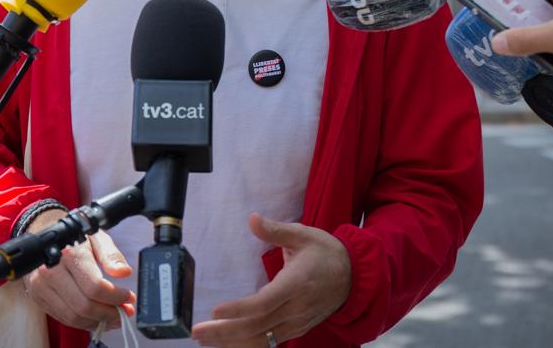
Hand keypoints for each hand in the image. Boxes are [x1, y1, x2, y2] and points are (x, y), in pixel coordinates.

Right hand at [19, 209, 135, 330]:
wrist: (44, 238)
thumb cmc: (74, 238)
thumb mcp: (96, 237)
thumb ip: (111, 254)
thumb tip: (123, 272)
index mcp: (69, 254)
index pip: (95, 287)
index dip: (115, 297)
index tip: (129, 298)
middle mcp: (51, 272)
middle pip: (84, 306)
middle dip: (109, 314)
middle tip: (124, 311)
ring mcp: (42, 286)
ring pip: (73, 317)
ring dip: (97, 322)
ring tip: (113, 317)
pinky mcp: (38, 297)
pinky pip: (63, 318)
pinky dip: (83, 323)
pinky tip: (97, 318)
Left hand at [191, 213, 350, 346]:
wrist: (355, 276)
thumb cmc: (326, 253)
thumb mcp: (303, 234)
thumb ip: (275, 230)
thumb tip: (252, 218)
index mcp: (297, 283)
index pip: (265, 302)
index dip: (240, 309)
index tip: (216, 310)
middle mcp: (296, 308)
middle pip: (257, 326)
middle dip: (224, 331)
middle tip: (197, 331)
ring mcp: (297, 323)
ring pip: (261, 339)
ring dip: (231, 342)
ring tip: (205, 339)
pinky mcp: (296, 330)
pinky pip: (269, 342)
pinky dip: (246, 345)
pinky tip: (227, 343)